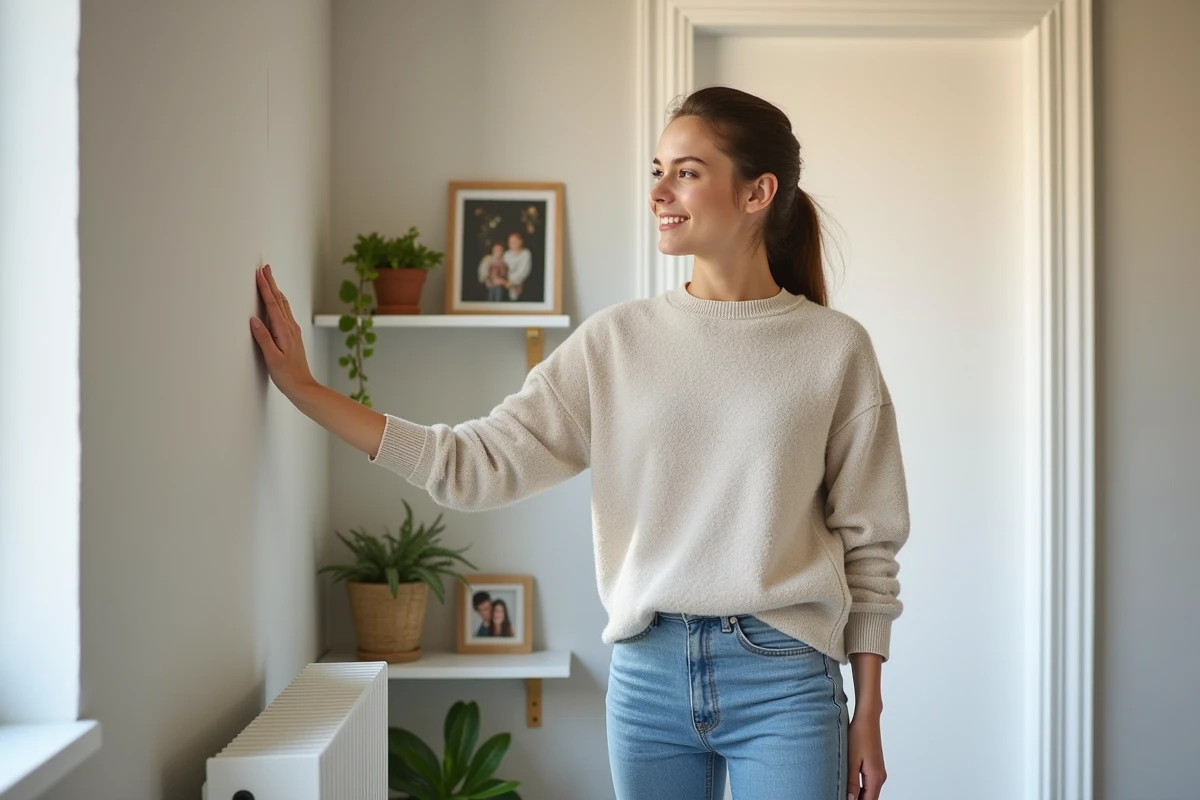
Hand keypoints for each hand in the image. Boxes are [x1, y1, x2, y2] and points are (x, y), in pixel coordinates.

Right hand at [250, 264, 315, 399]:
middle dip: (271, 283)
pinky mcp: (292, 336)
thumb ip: (263, 338)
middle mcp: (290, 328)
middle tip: (265, 268)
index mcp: (284, 331)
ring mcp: (293, 331)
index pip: (272, 304)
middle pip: (279, 300)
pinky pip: (285, 313)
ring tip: (270, 279)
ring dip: (276, 291)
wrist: (303, 387)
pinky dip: (279, 302)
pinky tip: (278, 302)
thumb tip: (254, 319)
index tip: (260, 273)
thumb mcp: (272, 358)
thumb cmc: (287, 375)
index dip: (265, 287)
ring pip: (283, 305)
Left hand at [847, 713, 886, 799]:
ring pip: (869, 792)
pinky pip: (868, 784)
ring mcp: (878, 772)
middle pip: (870, 798)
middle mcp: (880, 776)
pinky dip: (860, 789)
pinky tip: (849, 787)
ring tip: (843, 793)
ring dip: (858, 796)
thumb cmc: (859, 735)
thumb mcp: (851, 760)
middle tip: (839, 796)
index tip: (843, 799)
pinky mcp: (874, 767)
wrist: (867, 719)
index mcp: (875, 777)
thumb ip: (851, 782)